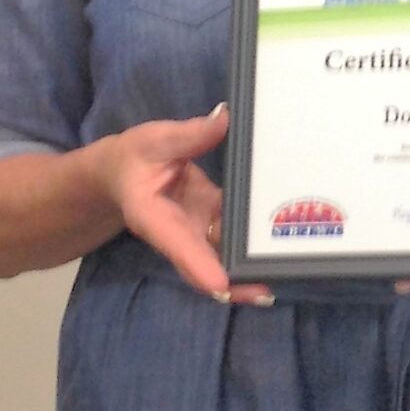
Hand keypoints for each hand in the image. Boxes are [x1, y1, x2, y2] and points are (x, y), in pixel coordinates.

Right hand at [99, 106, 272, 304]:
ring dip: (249, 268)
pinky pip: (232, 237)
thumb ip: (188, 135)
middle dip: (234, 282)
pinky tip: (283, 246)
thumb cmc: (133, 158)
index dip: (199, 266)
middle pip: (205, 266)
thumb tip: (223, 119)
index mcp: (155, 219)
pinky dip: (253, 243)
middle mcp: (177, 235)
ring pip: (222, 257)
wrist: (123, 172)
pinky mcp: (211, 225)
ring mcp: (196, 233)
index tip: (221, 285)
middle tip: (268, 290)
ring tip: (285, 273)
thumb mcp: (154, 140)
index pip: (178, 246)